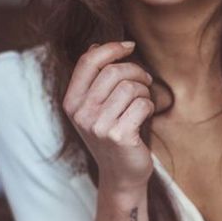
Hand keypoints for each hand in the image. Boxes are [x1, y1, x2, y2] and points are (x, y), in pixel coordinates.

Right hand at [63, 41, 153, 190]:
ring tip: (143, 102)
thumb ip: (94, 80)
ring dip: (144, 91)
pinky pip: (143, 104)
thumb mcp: (95, 108)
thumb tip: (96, 46)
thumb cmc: (112, 135)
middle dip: (136, 71)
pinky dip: (149, 106)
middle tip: (146, 81)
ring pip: (131, 87)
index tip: (129, 46)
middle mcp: (81, 113)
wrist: (121, 174)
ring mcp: (99, 126)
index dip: (111, 48)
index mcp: (72, 102)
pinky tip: (145, 116)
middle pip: (114, 71)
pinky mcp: (119, 136)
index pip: (88, 61)